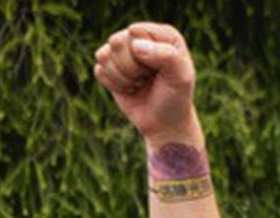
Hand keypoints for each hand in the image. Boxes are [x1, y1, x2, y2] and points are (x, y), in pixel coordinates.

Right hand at [94, 22, 198, 141]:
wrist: (163, 124)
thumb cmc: (175, 98)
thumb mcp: (181, 77)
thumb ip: (166, 55)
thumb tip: (135, 45)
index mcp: (163, 34)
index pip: (137, 31)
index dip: (144, 54)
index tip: (159, 69)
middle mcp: (141, 37)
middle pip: (117, 41)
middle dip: (131, 67)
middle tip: (147, 78)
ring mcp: (123, 51)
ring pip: (104, 55)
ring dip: (123, 77)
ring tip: (140, 83)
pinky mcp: (109, 66)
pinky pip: (99, 70)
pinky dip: (114, 85)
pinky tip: (129, 88)